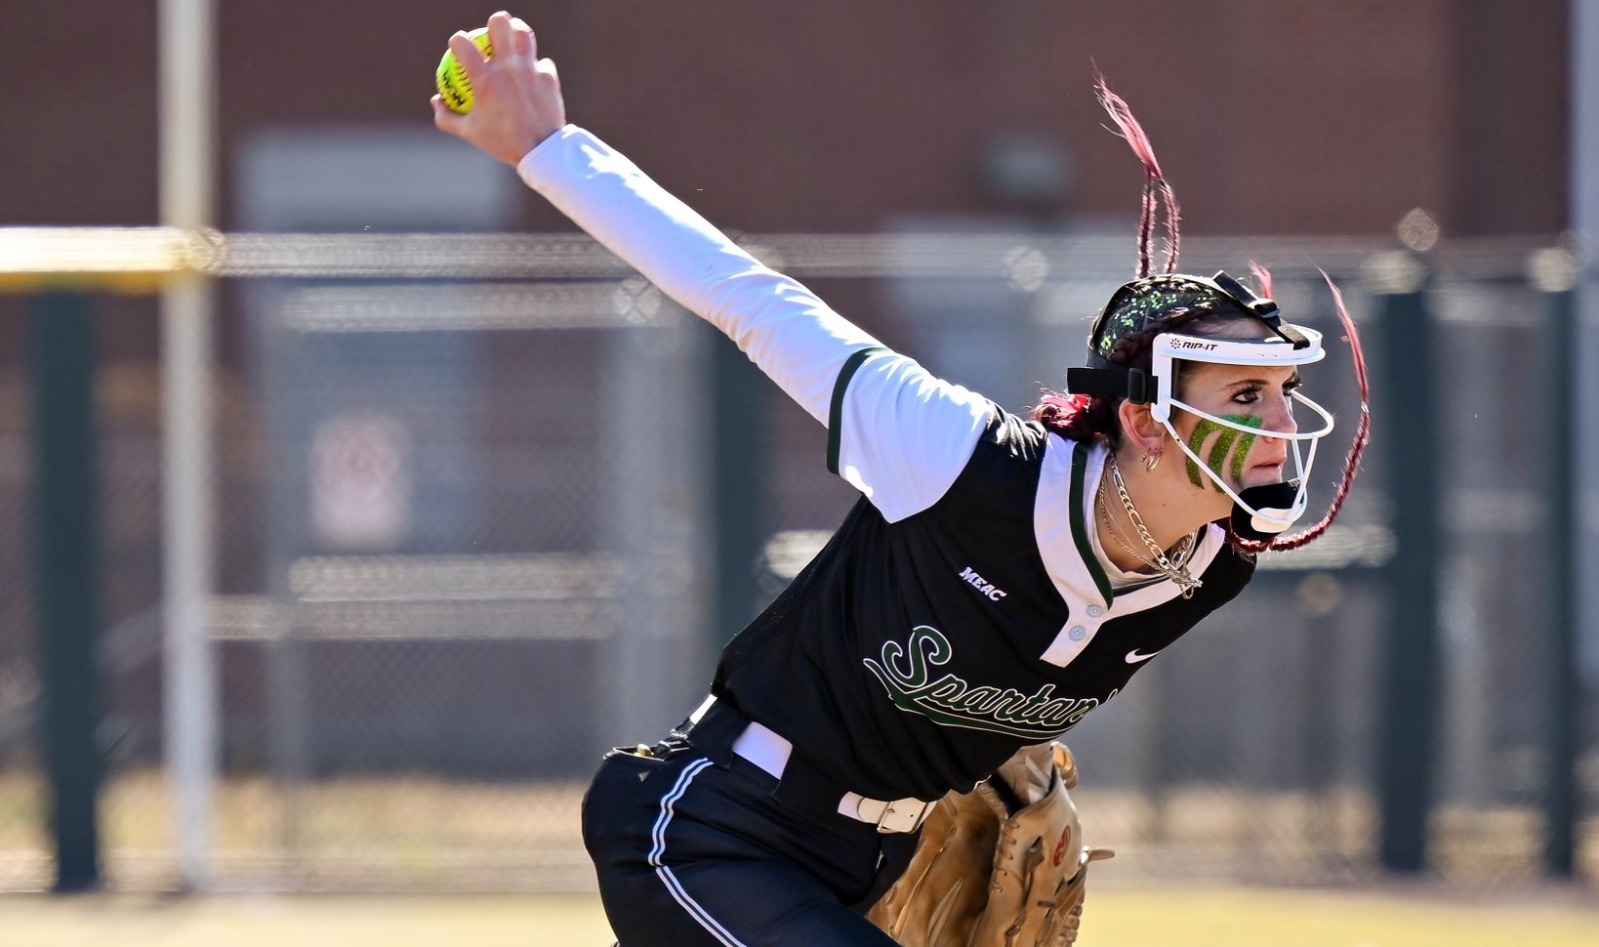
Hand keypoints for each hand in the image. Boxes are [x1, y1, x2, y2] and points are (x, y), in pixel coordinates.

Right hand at [432, 12, 566, 165]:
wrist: (541, 153)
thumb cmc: (502, 142)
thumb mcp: (470, 132)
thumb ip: (447, 117)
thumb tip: (436, 101)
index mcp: (484, 79)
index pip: (462, 44)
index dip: (457, 40)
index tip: (459, 45)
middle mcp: (507, 68)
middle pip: (500, 24)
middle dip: (495, 22)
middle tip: (492, 30)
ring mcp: (530, 70)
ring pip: (525, 34)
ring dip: (518, 33)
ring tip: (514, 38)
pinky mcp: (549, 77)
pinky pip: (542, 63)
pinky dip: (536, 67)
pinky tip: (533, 73)